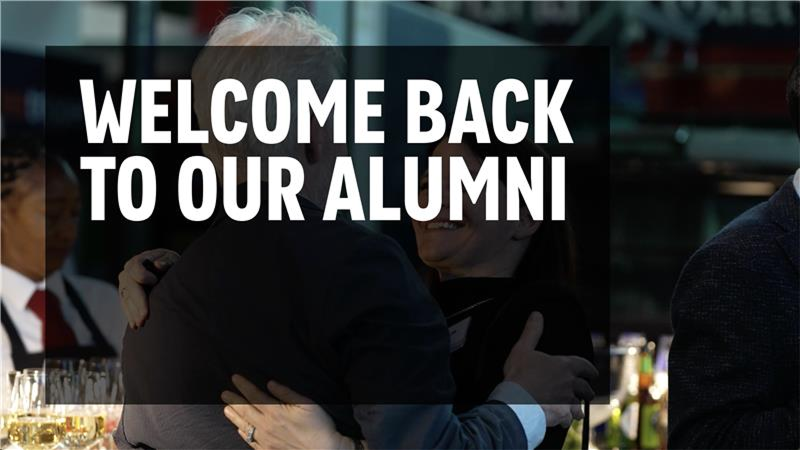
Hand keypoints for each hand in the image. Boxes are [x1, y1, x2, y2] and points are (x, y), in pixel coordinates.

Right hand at [118, 248, 179, 328]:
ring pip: (126, 298)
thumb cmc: (171, 264)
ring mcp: (125, 284)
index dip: (142, 274)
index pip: (135, 266)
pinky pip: (125, 305)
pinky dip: (130, 315)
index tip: (153, 281)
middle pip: (129, 285)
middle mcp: (128, 271)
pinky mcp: (126, 295)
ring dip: (133, 312)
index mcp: (140, 260)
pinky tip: (135, 325)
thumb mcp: (172, 260)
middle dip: (138, 301)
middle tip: (145, 315)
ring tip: (142, 323)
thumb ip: (167, 261)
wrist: (166, 271)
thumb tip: (158, 265)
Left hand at [222, 375, 352, 449]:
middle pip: (245, 411)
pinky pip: (251, 441)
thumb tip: (270, 383)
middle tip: (224, 394)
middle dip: (234, 401)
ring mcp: (266, 440)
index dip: (243, 386)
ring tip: (226, 410)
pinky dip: (243, 434)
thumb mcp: (305, 404)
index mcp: (275, 411)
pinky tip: (240, 430)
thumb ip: (286, 393)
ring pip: (245, 426)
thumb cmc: (318, 426)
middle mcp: (266, 426)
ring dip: (234, 417)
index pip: (254, 395)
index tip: (234, 378)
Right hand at [503, 312, 597, 426]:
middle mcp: (569, 384)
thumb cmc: (519, 374)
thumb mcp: (523, 348)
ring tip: (576, 409)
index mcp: (564, 366)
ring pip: (579, 405)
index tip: (592, 373)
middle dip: (586, 390)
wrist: (516, 401)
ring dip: (578, 406)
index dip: (589, 369)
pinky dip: (567, 419)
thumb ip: (532, 331)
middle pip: (585, 388)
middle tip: (586, 392)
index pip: (585, 366)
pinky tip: (563, 420)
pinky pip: (568, 419)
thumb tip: (537, 315)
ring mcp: (566, 401)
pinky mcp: (560, 415)